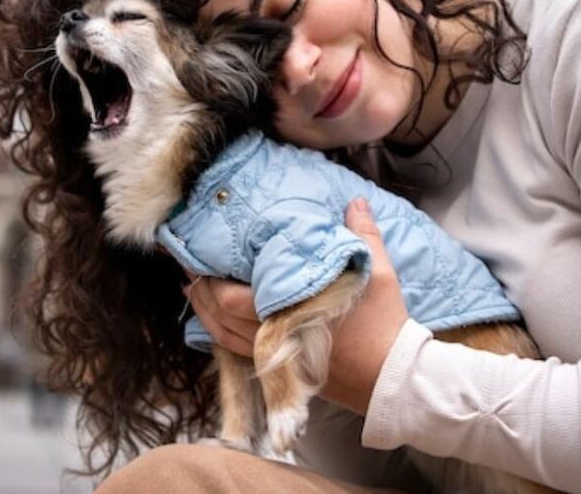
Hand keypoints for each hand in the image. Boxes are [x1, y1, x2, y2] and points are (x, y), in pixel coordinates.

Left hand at [184, 198, 409, 414]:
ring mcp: (275, 357)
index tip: (199, 250)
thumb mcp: (379, 274)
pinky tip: (213, 318)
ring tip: (193, 287)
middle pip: (220, 314)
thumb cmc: (384, 325)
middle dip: (201, 288)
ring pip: (223, 335)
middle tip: (189, 262)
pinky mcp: (279, 370)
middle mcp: (276, 335)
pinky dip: (218, 333)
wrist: (392, 379)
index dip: (210, 275)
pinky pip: (236, 351)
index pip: (233, 296)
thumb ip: (364, 234)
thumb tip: (355, 201)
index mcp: (293, 309)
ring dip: (204, 311)